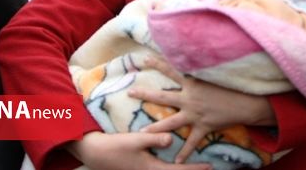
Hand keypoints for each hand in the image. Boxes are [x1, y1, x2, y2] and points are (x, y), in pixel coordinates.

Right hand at [65, 131, 210, 169]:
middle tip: (207, 167)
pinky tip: (172, 162)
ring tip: (194, 165)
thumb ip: (154, 139)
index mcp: (152, 169)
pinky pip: (159, 169)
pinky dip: (169, 167)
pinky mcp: (140, 168)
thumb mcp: (136, 140)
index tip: (210, 167)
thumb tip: (172, 139)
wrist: (95, 154)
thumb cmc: (116, 147)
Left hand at [128, 56, 273, 163]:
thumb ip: (204, 65)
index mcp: (193, 82)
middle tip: (130, 92)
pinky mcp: (203, 127)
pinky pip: (192, 142)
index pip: (171, 70)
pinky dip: (185, 152)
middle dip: (146, 94)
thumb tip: (196, 51)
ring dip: (156, 128)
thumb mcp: (216, 70)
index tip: (144, 58)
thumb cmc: (234, 82)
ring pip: (171, 122)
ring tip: (142, 133)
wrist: (247, 101)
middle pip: (163, 96)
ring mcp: (195, 114)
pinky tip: (177, 161)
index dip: (157, 63)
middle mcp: (190, 98)